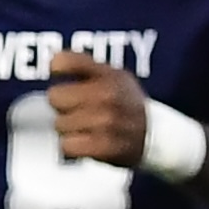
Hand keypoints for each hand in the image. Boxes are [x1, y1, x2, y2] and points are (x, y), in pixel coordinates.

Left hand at [46, 50, 150, 165]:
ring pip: (60, 124)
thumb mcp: (111, 75)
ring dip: (68, 129)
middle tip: (76, 110)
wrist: (155, 134)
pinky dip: (73, 146)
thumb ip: (82, 65)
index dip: (58, 67)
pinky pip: (68, 146)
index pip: (66, 61)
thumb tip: (54, 61)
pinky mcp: (106, 147)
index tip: (58, 72)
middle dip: (62, 106)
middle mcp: (108, 95)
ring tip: (86, 128)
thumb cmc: (124, 102)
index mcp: (108, 73)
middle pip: (55, 97)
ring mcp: (108, 122)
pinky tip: (85, 142)